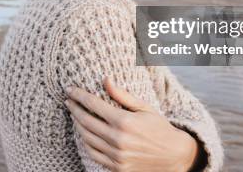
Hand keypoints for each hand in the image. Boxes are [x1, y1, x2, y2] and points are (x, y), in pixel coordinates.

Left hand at [65, 77, 198, 171]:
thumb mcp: (144, 107)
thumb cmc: (159, 128)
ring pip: (87, 138)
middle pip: (86, 121)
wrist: (174, 156)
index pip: (94, 105)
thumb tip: (105, 79)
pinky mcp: (117, 168)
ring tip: (75, 115)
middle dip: (74, 109)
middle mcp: (118, 140)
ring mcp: (117, 156)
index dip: (79, 96)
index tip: (70, 89)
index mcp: (125, 122)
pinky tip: (84, 133)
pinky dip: (86, 142)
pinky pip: (94, 153)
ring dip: (77, 124)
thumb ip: (122, 95)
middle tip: (68, 100)